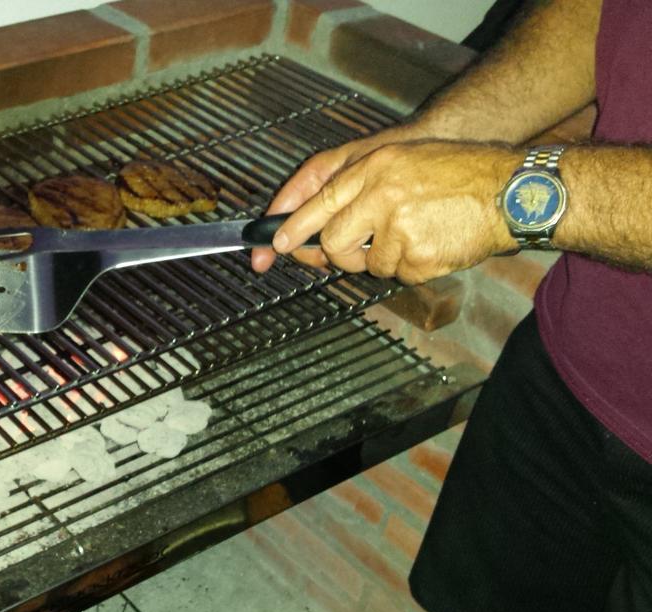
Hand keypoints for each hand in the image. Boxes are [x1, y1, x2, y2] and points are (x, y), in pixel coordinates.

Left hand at [270, 142, 521, 283]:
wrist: (512, 191)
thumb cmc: (460, 173)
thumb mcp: (404, 160)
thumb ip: (361, 184)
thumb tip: (320, 220)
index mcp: (377, 168)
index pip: (320, 201)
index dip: (293, 226)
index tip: (276, 244)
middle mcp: (382, 196)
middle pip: (335, 242)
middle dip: (340, 254)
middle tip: (363, 247)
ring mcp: (400, 229)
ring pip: (368, 264)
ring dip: (385, 258)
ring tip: (417, 232)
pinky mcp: (419, 257)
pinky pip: (398, 274)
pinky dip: (411, 266)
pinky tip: (433, 243)